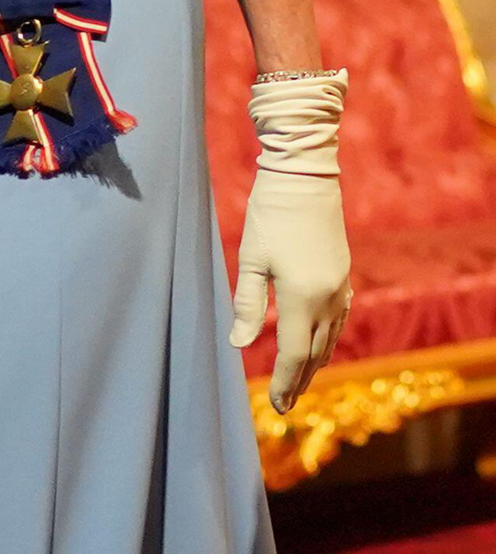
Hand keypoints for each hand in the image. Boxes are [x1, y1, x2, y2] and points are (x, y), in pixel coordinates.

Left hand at [229, 71, 351, 414]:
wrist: (305, 176)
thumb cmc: (271, 213)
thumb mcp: (252, 257)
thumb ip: (247, 303)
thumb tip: (238, 343)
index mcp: (302, 297)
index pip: (292, 353)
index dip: (283, 381)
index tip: (276, 406)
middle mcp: (327, 298)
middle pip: (315, 353)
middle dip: (299, 380)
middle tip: (286, 405)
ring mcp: (340, 286)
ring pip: (330, 338)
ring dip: (314, 363)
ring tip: (299, 381)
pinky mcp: (344, 274)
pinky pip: (338, 319)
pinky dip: (327, 339)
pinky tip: (318, 343)